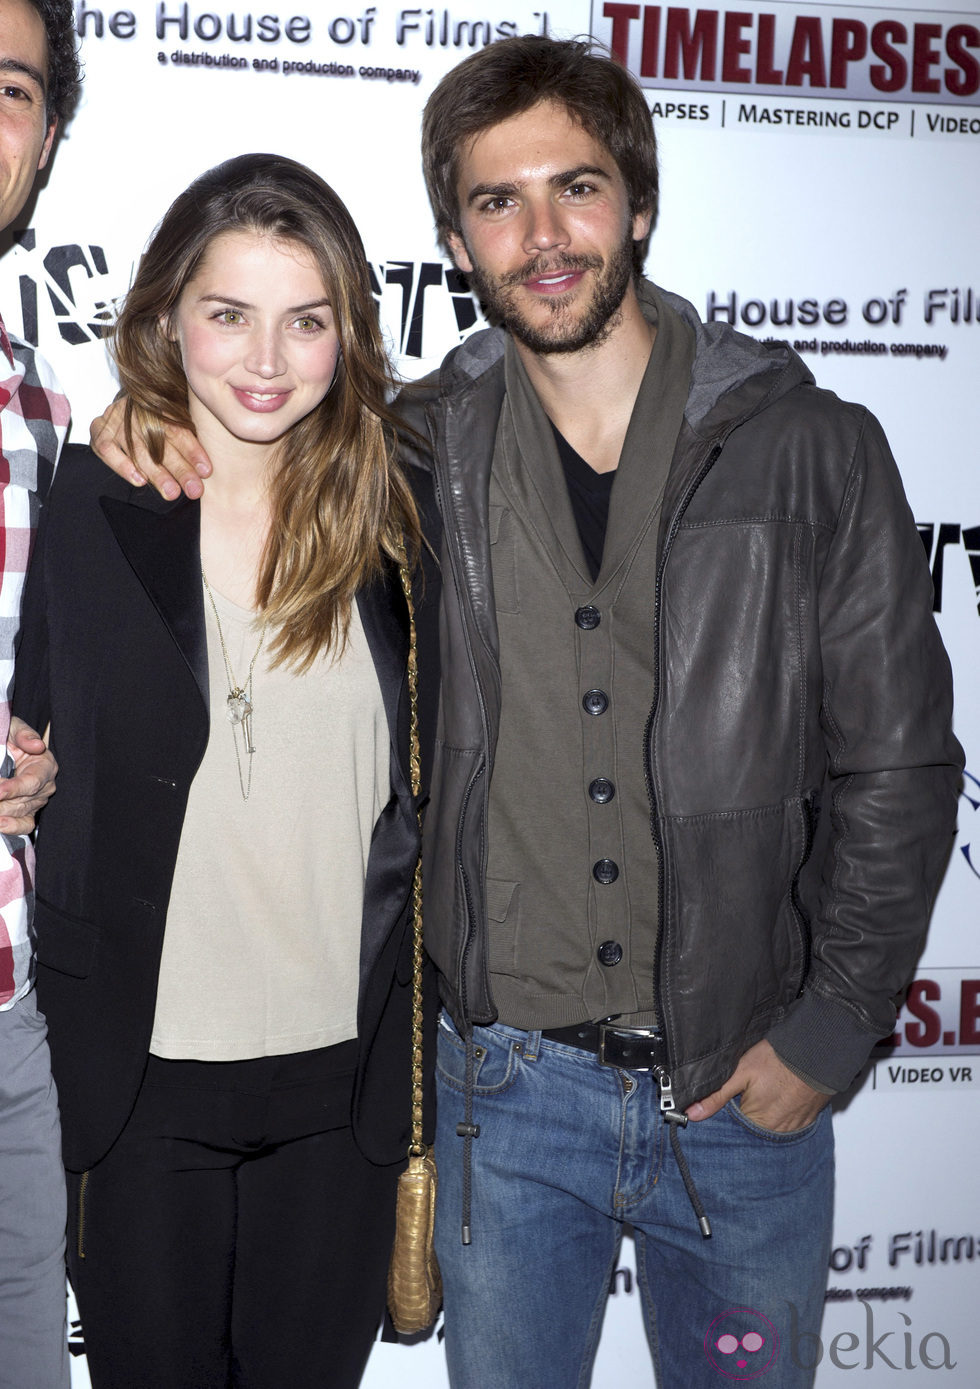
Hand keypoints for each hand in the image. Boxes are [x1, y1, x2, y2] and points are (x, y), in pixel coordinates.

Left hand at [0, 718, 57, 834]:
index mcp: (45, 766)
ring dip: (1, 812)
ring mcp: (36, 801)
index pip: (32, 782)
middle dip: (2, 803)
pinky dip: (12, 827)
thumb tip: (37, 745)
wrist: (8, 749)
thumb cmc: (12, 738)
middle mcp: (45, 786)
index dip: (14, 788)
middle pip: (24, 801)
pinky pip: (24, 825)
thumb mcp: (15, 729)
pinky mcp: (26, 812)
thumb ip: (24, 735)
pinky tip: (0, 825)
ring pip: (19, 813)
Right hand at [90, 397, 211, 500]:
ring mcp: (116, 419)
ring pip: (138, 449)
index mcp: (160, 404)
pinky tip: (139, 480)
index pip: (179, 429)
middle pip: (160, 442)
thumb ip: (187, 440)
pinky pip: (107, 449)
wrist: (126, 401)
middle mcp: (138, 410)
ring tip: (171, 492)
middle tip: (193, 489)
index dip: (193, 450)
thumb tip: (205, 470)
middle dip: (179, 468)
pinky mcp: (99, 429)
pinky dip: (123, 466)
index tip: (206, 471)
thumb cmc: (156, 417)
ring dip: (156, 474)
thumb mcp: (174, 420)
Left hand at [685, 1039, 828, 1132]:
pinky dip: (781, 1113)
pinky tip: (780, 1097)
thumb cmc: (778, 1060)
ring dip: (765, 1115)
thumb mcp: (740, 1072)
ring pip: (770, 1127)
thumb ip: (716, 1095)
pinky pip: (788, 1123)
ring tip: (766, 1093)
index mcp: (756, 1122)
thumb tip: (692, 1113)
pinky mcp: (806, 1120)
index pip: (734, 1127)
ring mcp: (793, 1127)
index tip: (730, 1100)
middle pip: (752, 1128)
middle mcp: (776, 1130)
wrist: (815, 1052)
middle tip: (749, 1092)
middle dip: (746, 1113)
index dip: (729, 1112)